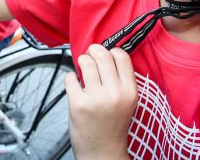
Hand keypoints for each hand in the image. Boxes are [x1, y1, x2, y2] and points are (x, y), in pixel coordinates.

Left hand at [64, 44, 136, 158]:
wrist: (102, 152)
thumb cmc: (112, 125)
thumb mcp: (126, 101)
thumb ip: (119, 79)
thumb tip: (103, 52)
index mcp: (130, 91)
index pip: (121, 56)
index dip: (111, 51)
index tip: (106, 55)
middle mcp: (115, 94)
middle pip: (102, 55)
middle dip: (93, 50)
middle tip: (90, 55)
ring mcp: (96, 99)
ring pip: (85, 62)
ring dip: (81, 62)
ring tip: (82, 71)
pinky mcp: (78, 104)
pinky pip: (70, 78)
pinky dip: (70, 79)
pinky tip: (75, 87)